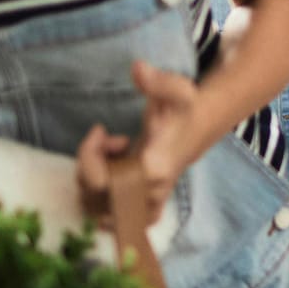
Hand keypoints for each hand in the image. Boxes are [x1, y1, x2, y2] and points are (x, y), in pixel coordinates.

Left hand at [76, 61, 203, 225]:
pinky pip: (112, 219)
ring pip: (97, 208)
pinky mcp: (144, 208)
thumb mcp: (175, 90)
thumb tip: (138, 68)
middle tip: (106, 141)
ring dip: (94, 180)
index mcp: (152, 170)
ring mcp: (146, 204)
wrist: (199, 127)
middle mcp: (147, 194)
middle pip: (93, 198)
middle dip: (89, 165)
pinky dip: (103, 200)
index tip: (100, 129)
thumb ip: (157, 81)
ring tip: (109, 157)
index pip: (100, 182)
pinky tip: (112, 174)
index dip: (88, 156)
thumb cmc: (183, 109)